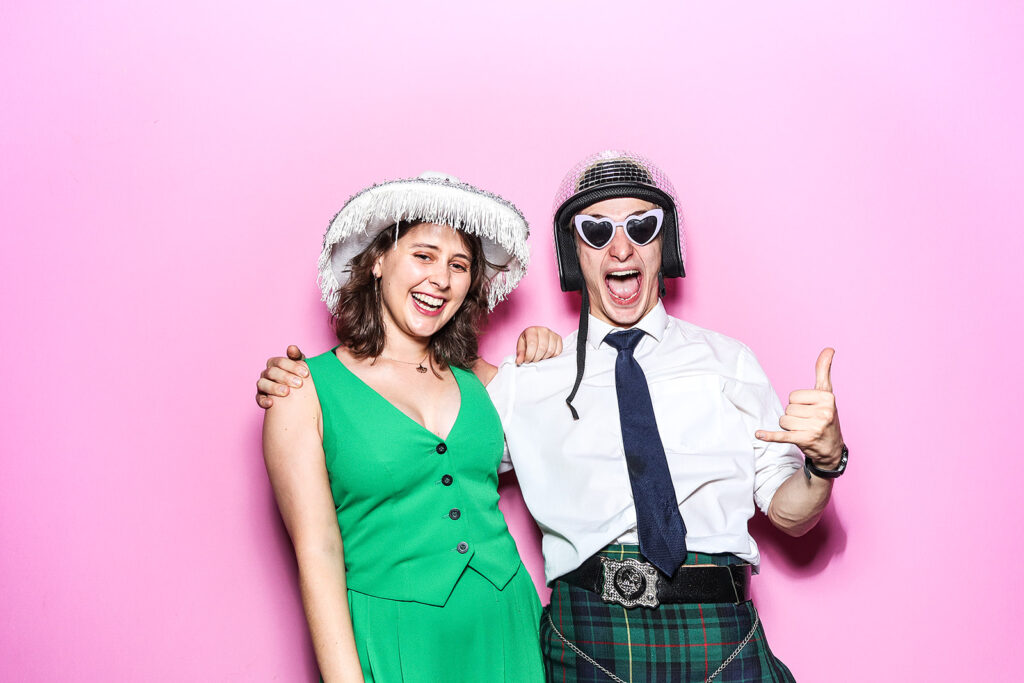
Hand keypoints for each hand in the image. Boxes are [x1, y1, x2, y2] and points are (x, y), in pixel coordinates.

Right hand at [255, 345, 307, 408]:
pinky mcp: (261, 397)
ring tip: (286, 392)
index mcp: (275, 363)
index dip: (293, 366)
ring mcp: (262, 385)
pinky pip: (259, 398)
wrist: (299, 393)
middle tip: (299, 384)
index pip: (281, 362)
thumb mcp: (301, 366)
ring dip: (274, 387)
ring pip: (262, 383)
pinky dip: (263, 401)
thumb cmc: (299, 376)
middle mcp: (267, 373)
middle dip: (285, 377)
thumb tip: (291, 348)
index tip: (306, 374)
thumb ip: (297, 356)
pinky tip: (271, 404)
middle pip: (272, 372)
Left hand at [516, 326, 562, 364]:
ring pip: (550, 350)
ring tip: (539, 357)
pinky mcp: (558, 338)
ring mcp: (552, 333)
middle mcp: (543, 330)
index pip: (532, 344)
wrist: (536, 337)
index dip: (529, 355)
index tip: (527, 360)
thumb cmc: (527, 342)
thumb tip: (519, 361)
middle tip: (533, 360)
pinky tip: (546, 355)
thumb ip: (520, 354)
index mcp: (531, 330)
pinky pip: (558, 351)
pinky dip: (552, 356)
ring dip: (544, 358)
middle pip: (542, 348)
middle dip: (536, 358)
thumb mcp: (521, 347)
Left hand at [756, 348, 844, 468]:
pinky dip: (770, 436)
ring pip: (783, 420)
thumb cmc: (826, 417)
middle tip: (808, 422)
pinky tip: (758, 434)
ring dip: (789, 427)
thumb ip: (823, 371)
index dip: (798, 403)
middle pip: (788, 408)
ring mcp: (814, 427)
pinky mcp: (804, 439)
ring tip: (804, 430)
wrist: (832, 448)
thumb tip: (829, 348)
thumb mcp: (826, 394)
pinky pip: (782, 436)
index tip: (810, 410)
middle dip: (794, 416)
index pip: (793, 396)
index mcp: (827, 397)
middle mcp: (823, 412)